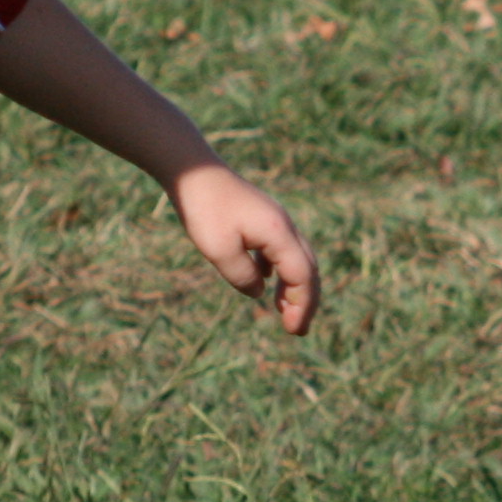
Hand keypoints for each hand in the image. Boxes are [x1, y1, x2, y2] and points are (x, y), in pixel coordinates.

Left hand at [173, 163, 320, 333]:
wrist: (195, 170)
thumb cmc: (204, 208)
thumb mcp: (219, 249)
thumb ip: (242, 276)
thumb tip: (258, 292)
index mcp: (279, 234)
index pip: (302, 277)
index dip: (301, 306)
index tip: (294, 331)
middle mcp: (284, 226)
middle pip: (307, 269)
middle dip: (305, 301)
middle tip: (298, 330)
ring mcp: (275, 220)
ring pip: (296, 258)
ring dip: (293, 286)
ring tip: (284, 310)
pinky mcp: (261, 217)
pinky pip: (280, 249)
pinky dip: (279, 270)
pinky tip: (265, 280)